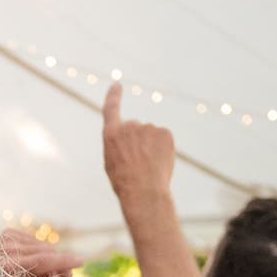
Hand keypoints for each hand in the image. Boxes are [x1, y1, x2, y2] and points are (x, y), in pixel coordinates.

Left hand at [0, 227, 84, 276]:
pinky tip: (35, 262)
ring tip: (50, 273)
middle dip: (59, 263)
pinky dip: (39, 250)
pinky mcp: (7, 233)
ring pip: (41, 245)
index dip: (63, 261)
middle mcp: (7, 249)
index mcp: (8, 267)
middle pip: (45, 251)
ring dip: (50, 257)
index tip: (80, 261)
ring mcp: (6, 238)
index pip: (43, 260)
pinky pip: (34, 240)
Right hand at [101, 82, 174, 203]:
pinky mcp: (165, 132)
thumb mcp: (111, 162)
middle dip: (136, 141)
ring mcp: (148, 127)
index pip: (111, 109)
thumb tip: (133, 137)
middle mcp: (129, 125)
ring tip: (148, 166)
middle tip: (136, 163)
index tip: (117, 85)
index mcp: (111, 134)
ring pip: (150, 135)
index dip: (113, 96)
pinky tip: (158, 162)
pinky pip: (163, 138)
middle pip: (134, 129)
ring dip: (150, 147)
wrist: (143, 190)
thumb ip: (119, 143)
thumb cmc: (124, 181)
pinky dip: (162, 149)